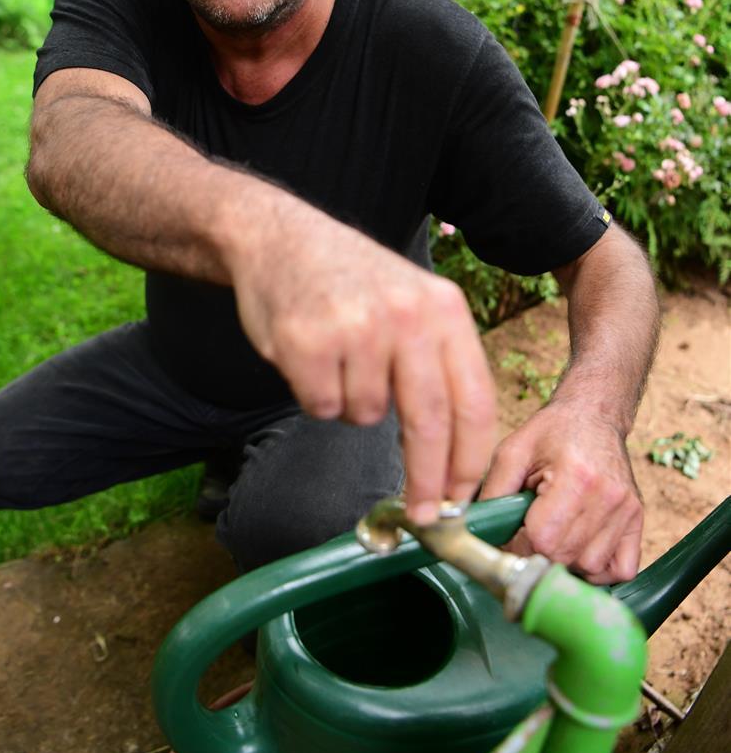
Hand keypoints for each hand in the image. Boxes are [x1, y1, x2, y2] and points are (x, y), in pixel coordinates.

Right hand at [229, 198, 496, 523]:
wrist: (278, 236)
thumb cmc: (351, 282)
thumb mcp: (413, 302)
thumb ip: (436, 365)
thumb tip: (450, 458)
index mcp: (444, 308)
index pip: (473, 400)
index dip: (470, 459)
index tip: (462, 500)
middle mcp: (406, 316)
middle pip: (430, 422)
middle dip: (427, 480)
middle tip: (423, 516)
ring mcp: (356, 328)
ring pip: (365, 416)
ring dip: (351, 406)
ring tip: (338, 359)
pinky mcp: (307, 343)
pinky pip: (322, 407)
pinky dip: (315, 396)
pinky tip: (310, 355)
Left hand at [479, 403, 642, 583]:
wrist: (593, 415)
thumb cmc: (552, 432)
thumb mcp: (512, 450)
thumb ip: (493, 491)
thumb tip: (477, 531)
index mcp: (576, 477)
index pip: (543, 540)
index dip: (518, 545)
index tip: (510, 535)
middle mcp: (607, 497)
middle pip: (564, 557)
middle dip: (537, 554)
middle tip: (527, 535)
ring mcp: (627, 510)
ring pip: (590, 568)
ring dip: (565, 563)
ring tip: (553, 535)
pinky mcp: (638, 519)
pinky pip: (621, 569)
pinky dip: (598, 570)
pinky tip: (579, 548)